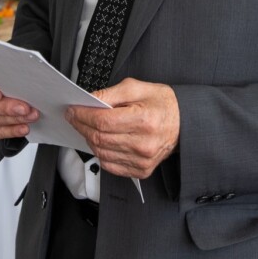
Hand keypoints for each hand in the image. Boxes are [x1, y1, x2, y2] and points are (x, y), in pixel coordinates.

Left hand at [65, 77, 179, 179]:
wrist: (184, 122)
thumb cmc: (163, 104)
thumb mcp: (138, 88)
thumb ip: (111, 93)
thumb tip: (89, 100)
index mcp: (143, 120)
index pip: (103, 121)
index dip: (83, 115)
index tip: (73, 109)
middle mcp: (143, 143)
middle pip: (99, 138)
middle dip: (81, 126)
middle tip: (74, 117)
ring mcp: (142, 160)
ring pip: (102, 153)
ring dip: (89, 139)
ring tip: (86, 127)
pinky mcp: (142, 170)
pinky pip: (111, 165)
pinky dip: (100, 153)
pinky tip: (100, 141)